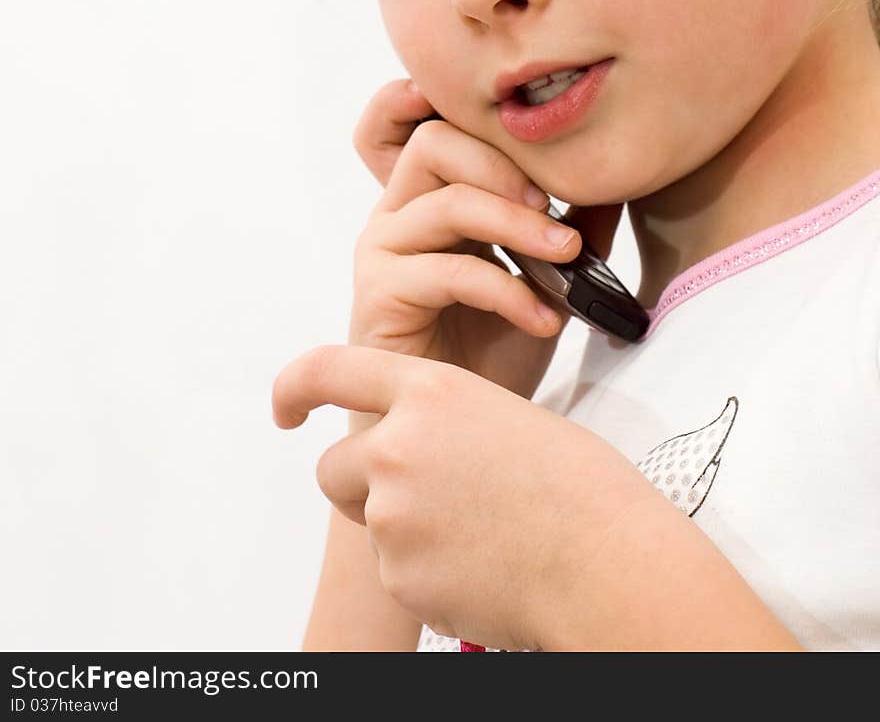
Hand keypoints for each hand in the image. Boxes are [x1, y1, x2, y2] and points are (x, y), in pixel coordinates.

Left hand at [272, 344, 656, 651]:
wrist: (605, 563)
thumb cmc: (577, 489)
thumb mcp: (505, 417)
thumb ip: (444, 421)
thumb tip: (416, 447)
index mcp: (431, 392)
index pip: (330, 370)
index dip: (296, 386)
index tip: (286, 405)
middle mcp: (398, 446)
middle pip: (333, 466)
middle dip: (360, 483)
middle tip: (420, 497)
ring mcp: (392, 513)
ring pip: (371, 522)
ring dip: (407, 529)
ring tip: (481, 532)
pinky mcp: (399, 574)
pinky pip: (398, 571)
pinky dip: (430, 573)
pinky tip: (483, 565)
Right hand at [350, 79, 622, 402]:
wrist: (459, 429)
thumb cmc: (492, 348)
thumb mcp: (546, 276)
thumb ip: (571, 224)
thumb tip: (618, 180)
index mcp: (429, 195)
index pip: (412, 122)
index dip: (433, 99)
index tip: (503, 114)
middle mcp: (397, 214)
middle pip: (434, 143)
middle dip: (503, 163)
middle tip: (552, 203)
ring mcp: (383, 252)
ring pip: (447, 202)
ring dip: (517, 225)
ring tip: (566, 254)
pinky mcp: (379, 296)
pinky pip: (448, 271)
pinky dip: (507, 290)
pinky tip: (543, 318)